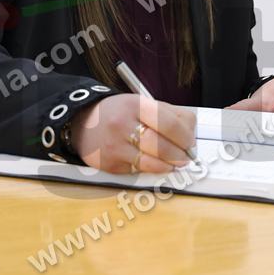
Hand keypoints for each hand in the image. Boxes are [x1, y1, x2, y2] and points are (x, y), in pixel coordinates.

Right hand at [69, 93, 196, 173]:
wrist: (82, 121)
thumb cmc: (118, 112)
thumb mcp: (141, 103)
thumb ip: (168, 114)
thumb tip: (190, 133)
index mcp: (135, 104)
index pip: (170, 122)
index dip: (186, 136)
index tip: (191, 142)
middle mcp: (122, 124)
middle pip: (162, 146)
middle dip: (180, 155)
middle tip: (186, 156)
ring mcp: (115, 146)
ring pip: (152, 163)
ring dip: (169, 165)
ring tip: (174, 162)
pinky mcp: (110, 164)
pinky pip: (139, 171)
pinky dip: (152, 169)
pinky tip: (156, 164)